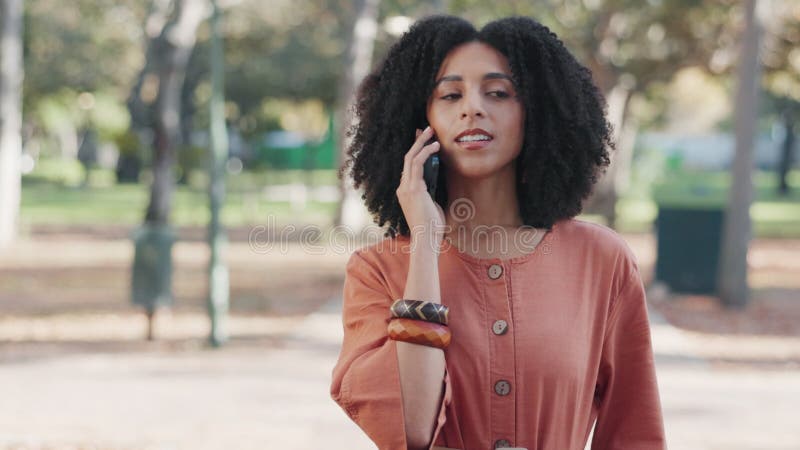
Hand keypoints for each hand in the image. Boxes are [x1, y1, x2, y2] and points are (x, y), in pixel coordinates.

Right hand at [396, 126, 444, 250]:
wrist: (426, 238)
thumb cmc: (431, 226)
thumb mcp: (431, 204)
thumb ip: (430, 192)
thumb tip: (436, 180)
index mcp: (405, 191)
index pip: (408, 166)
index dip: (415, 150)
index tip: (422, 140)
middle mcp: (402, 187)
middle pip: (407, 158)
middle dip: (417, 141)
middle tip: (426, 129)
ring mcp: (406, 187)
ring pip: (411, 157)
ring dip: (421, 142)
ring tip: (431, 131)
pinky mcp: (413, 188)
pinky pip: (418, 164)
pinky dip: (426, 153)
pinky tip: (435, 146)